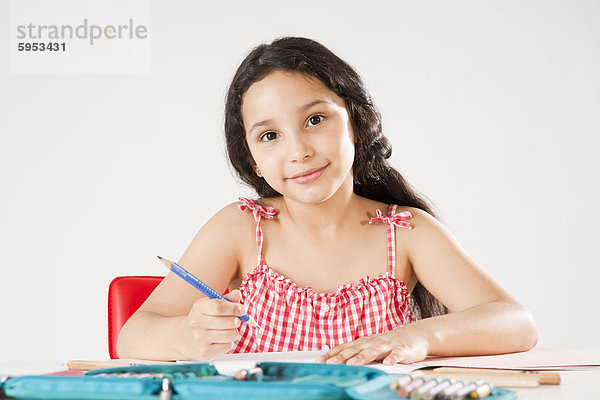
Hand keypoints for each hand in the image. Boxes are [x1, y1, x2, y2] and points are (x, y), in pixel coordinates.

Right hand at [178, 289, 245, 360]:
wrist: (184, 338)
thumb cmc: (202, 319)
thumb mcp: (209, 305)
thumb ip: (225, 300)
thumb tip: (237, 293)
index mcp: (199, 308)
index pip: (219, 307)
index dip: (234, 308)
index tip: (241, 309)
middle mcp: (197, 323)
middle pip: (229, 321)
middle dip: (236, 320)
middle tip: (234, 320)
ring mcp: (200, 339)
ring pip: (231, 334)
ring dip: (233, 332)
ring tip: (226, 330)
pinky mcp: (205, 352)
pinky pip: (228, 346)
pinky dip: (228, 342)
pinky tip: (219, 340)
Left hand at [315, 324, 429, 365]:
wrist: (414, 335)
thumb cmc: (388, 343)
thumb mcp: (370, 348)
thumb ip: (355, 353)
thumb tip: (335, 361)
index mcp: (363, 342)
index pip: (344, 348)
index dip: (331, 354)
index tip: (318, 362)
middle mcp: (372, 342)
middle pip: (355, 349)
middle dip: (342, 357)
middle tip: (329, 364)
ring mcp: (387, 345)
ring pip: (373, 351)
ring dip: (362, 357)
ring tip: (352, 363)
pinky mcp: (402, 349)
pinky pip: (397, 354)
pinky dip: (392, 359)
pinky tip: (387, 364)